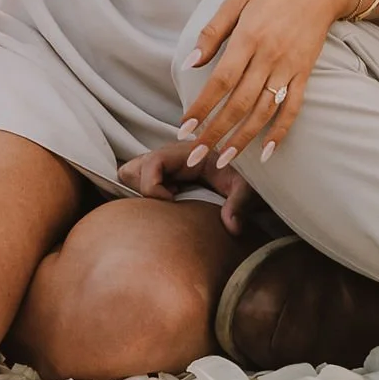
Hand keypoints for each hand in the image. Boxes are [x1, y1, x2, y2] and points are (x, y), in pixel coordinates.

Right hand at [118, 141, 255, 233]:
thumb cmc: (245, 175)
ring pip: (130, 173)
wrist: (248, 169)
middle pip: (133, 168)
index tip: (173, 204)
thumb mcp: (247, 187)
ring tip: (165, 203)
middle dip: (143, 191)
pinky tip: (167, 202)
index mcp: (187, 152)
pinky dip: (143, 193)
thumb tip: (232, 227)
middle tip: (168, 205)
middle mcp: (170, 155)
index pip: (152, 163)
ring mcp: (163, 164)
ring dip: (140, 191)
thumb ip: (239, 203)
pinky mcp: (162, 173)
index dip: (154, 188)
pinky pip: (136, 179)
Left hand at [179, 0, 360, 171]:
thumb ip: (212, 32)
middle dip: (215, 132)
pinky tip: (267, 152)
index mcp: (248, 36)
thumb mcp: (237, 0)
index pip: (221, 80)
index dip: (202, 106)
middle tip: (196, 155)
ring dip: (243, 139)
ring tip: (223, 159)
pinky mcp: (304, 75)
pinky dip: (280, 132)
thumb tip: (190, 62)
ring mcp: (289, 68)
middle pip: (239, 103)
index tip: (185, 127)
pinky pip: (293, 109)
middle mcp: (269, 56)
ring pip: (264, 112)